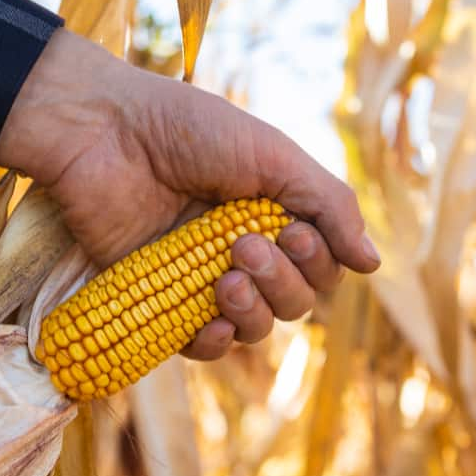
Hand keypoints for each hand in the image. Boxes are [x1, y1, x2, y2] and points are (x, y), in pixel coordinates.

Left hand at [0, 28, 380, 359]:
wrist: (102, 131)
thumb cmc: (187, 129)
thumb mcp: (273, 155)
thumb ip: (329, 206)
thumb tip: (373, 265)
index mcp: (275, 214)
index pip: (322, 265)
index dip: (317, 261)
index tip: (292, 232)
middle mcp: (243, 250)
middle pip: (296, 301)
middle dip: (284, 282)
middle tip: (244, 246)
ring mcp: (201, 278)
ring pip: (256, 328)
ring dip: (255, 312)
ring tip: (227, 278)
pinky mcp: (158, 301)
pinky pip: (201, 346)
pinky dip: (215, 342)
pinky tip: (212, 322)